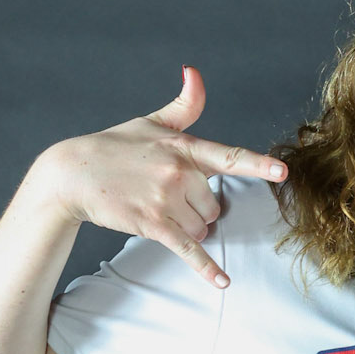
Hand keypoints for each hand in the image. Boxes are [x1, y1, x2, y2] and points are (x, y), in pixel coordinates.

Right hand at [32, 66, 286, 286]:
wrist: (71, 173)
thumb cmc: (113, 147)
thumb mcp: (150, 123)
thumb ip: (183, 106)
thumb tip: (194, 71)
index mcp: (183, 148)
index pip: (228, 157)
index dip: (258, 165)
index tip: (282, 173)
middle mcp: (178, 172)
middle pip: (214, 206)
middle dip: (197, 209)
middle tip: (165, 197)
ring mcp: (165, 199)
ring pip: (202, 228)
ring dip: (187, 228)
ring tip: (157, 211)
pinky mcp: (152, 224)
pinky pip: (188, 249)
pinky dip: (206, 268)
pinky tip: (223, 282)